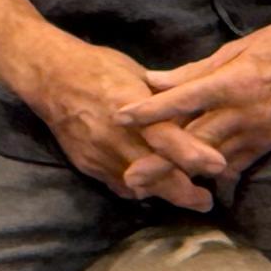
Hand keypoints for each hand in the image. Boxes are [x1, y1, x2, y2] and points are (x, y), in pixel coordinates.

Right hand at [23, 38, 248, 210]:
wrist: (51, 78)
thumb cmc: (102, 69)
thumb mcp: (139, 76)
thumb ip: (166, 100)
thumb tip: (200, 113)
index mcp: (130, 106)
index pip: (165, 137)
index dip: (192, 153)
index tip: (219, 166)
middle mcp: (113, 135)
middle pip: (153, 172)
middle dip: (183, 192)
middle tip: (206, 201)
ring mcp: (98, 154)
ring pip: (137, 185)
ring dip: (163, 193)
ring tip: (188, 197)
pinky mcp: (87, 164)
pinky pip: (118, 185)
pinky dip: (139, 188)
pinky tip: (155, 188)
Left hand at [115, 20, 270, 191]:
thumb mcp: (233, 49)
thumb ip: (192, 72)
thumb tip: (152, 81)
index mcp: (233, 82)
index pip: (184, 99)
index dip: (151, 109)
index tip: (121, 116)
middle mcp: (244, 111)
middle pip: (195, 141)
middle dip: (161, 160)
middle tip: (130, 176)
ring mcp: (257, 131)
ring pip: (212, 159)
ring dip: (180, 173)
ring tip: (149, 185)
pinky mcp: (266, 144)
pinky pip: (232, 164)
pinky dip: (208, 173)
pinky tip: (188, 182)